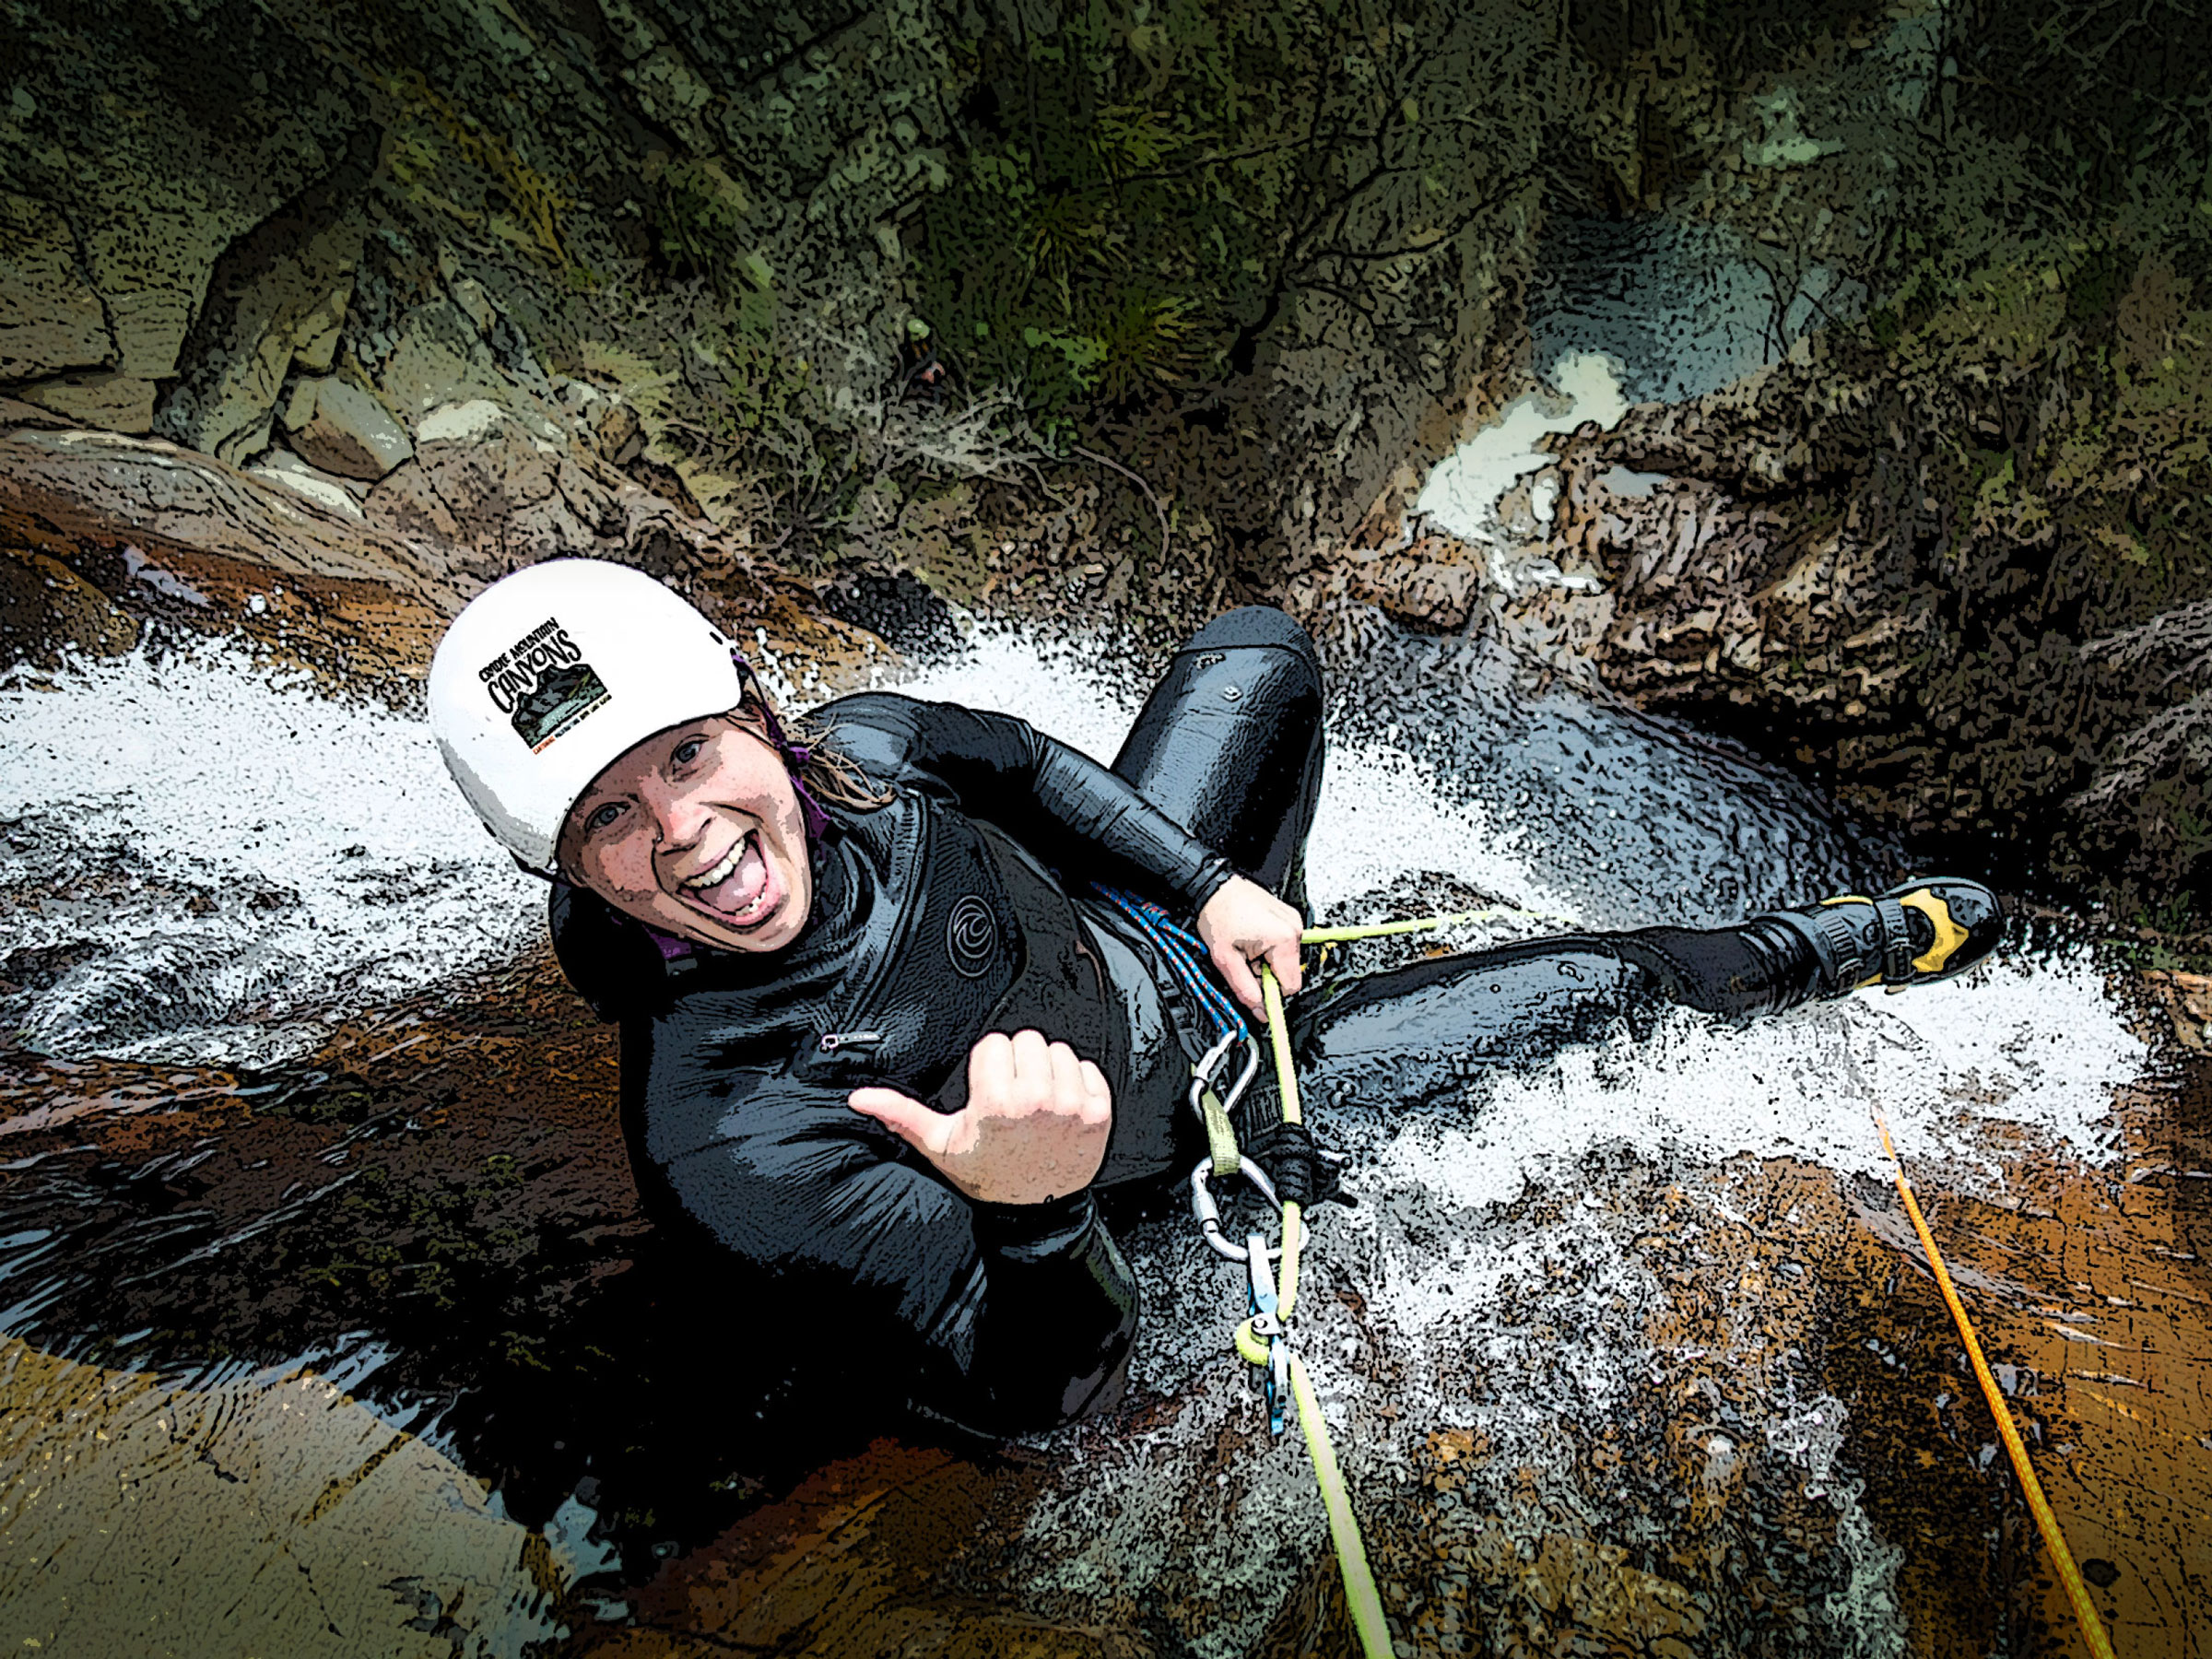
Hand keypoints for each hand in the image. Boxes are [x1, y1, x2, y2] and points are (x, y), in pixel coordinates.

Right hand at [848, 1029, 1111, 1204]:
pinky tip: (1060, 1108)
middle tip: (1011, 1094)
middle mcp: (1036, 1100)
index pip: (994, 1042)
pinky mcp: (1099, 1113)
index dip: (988, 1064)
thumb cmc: (987, 1175)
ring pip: (1058, 1050)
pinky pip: (1089, 1068)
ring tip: (1035, 1102)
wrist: (1033, 1210)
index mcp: (996, 1102)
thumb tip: (861, 1097)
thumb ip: (902, 1115)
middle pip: (1027, 1039)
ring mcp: (1072, 1106)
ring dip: (1047, 1070)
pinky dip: (1078, 1082)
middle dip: (1017, 1062)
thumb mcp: (941, 1146)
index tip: (987, 1089)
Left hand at [1195, 874, 1303, 1016]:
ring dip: (1268, 962)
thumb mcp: (1225, 960)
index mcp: (1282, 940)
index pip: (1290, 986)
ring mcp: (1293, 921)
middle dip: (1268, 976)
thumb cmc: (1218, 915)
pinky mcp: (1289, 917)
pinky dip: (1270, 949)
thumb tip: (1259, 1010)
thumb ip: (1244, 988)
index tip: (1258, 996)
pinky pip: (1285, 945)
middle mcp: (1294, 929)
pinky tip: (1254, 940)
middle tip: (1245, 964)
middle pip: (1290, 973)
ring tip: (1247, 949)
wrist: (1214, 887)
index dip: (1272, 994)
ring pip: (1287, 960)